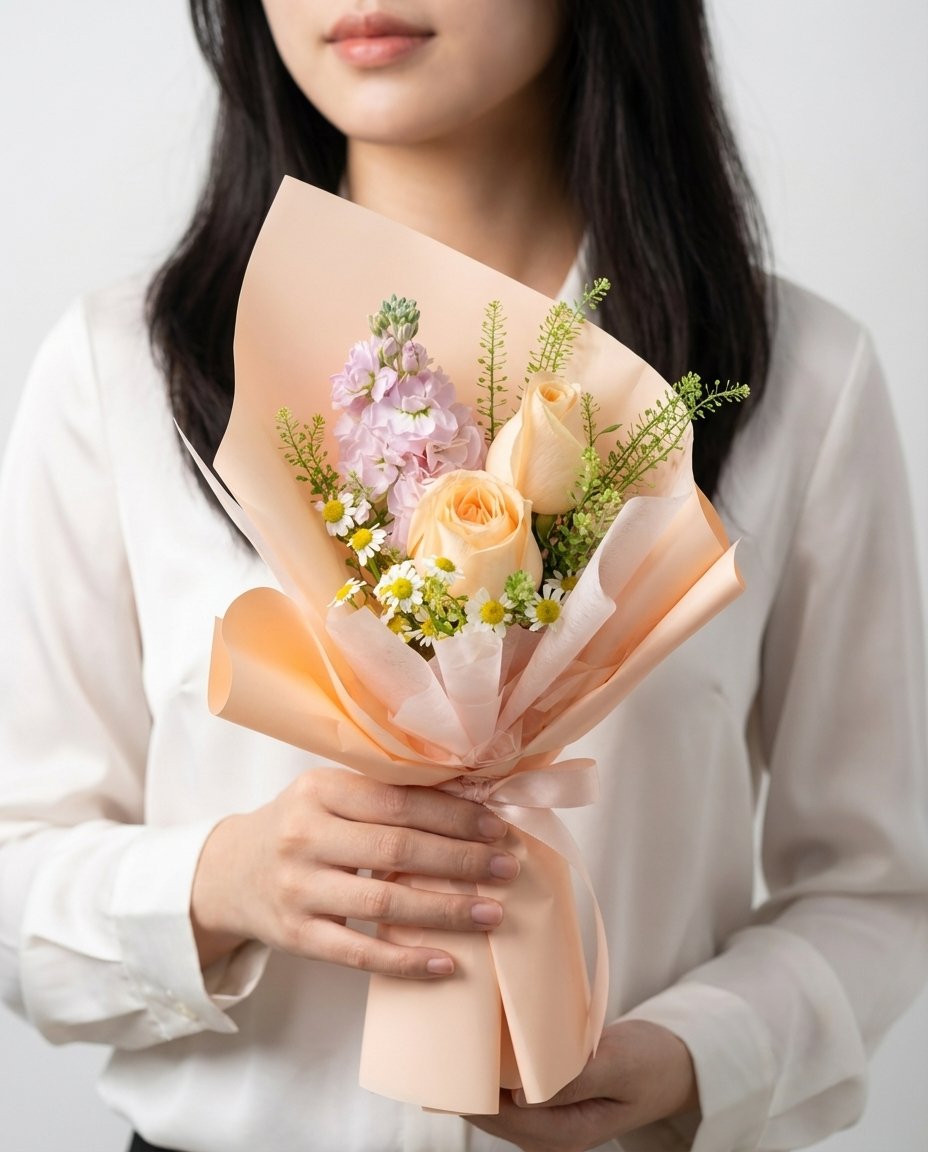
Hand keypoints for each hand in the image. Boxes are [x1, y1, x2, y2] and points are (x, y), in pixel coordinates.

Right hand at [190, 767, 518, 976]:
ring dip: (446, 910)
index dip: (453, 814)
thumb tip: (471, 797)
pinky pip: (359, 953)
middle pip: (397, 850)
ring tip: (492, 912)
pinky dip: (406, 960)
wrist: (229, 872)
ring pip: (384, 904)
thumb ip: (382, 793)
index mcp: (319, 790)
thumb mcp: (327, 793)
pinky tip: (448, 962)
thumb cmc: (298, 826)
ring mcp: (298, 890)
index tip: (496, 827)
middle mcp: (305, 836)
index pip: (398, 800)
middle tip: (508, 867)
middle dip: (461, 860)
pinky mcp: (296, 936)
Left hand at [466, 1019, 698, 1151]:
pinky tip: (483, 1044)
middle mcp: (550, 1136)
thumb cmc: (649, 1063)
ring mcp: (547, 1123)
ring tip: (456, 1035)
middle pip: (491, 1113)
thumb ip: (573, 1082)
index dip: (472, 1087)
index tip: (452, 1052)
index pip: (501, 1115)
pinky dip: (494, 1070)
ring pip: (496, 1102)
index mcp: (565, 1134)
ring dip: (478, 1074)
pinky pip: (509, 1091)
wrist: (673, 1068)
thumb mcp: (618, 1065)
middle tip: (445, 1035)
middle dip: (468, 1080)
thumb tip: (520, 1093)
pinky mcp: (548, 1104)